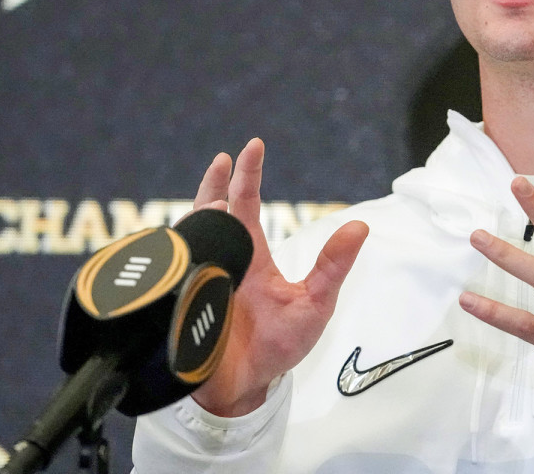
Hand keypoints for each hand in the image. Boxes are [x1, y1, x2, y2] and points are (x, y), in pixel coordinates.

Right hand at [188, 139, 368, 416]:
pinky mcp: (184, 304)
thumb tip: (360, 227)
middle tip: (225, 158)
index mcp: (253, 255)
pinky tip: (184, 243)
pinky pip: (172, 273)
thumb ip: (333, 265)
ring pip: (190, 234)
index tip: (251, 146)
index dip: (247, 175)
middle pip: (214, 211)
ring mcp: (202, 279)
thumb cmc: (281, 345)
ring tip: (214, 200)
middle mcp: (225, 260)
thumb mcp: (316, 302)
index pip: (247, 205)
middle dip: (217, 183)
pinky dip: (176, 254)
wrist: (248, 387)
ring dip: (199, 215)